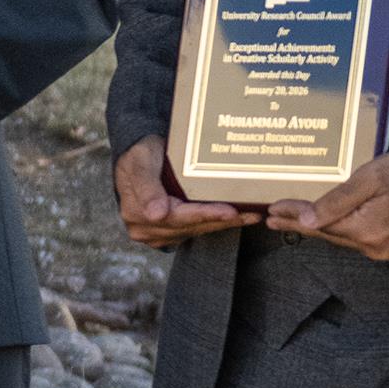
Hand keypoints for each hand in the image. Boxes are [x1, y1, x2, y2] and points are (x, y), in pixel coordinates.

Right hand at [115, 135, 246, 246]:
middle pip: (190, 226)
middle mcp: (145, 228)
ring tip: (249, 215)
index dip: (205, 215)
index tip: (230, 212)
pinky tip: (232, 217)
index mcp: (136, 212)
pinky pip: (195, 230)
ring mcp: (156, 232)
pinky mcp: (167, 233)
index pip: (178, 217)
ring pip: (195, 230)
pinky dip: (214, 223)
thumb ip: (147, 187)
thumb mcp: (140, 163)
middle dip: (222, 220)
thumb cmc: (140, 154)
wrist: (138, 155)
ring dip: (222, 223)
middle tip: (251, 214)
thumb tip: (156, 214)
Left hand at [268, 148, 388, 260]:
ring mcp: (384, 249)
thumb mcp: (371, 178)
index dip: (294, 216)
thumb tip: (307, 221)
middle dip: (298, 224)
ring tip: (289, 221)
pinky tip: (322, 224)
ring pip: (341, 237)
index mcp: (367, 231)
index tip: (272, 209)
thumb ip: (337, 200)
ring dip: (316, 228)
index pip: (319, 225)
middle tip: (271, 218)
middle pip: (328, 234)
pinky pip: (356, 238)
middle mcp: (374, 247)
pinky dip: (336, 229)